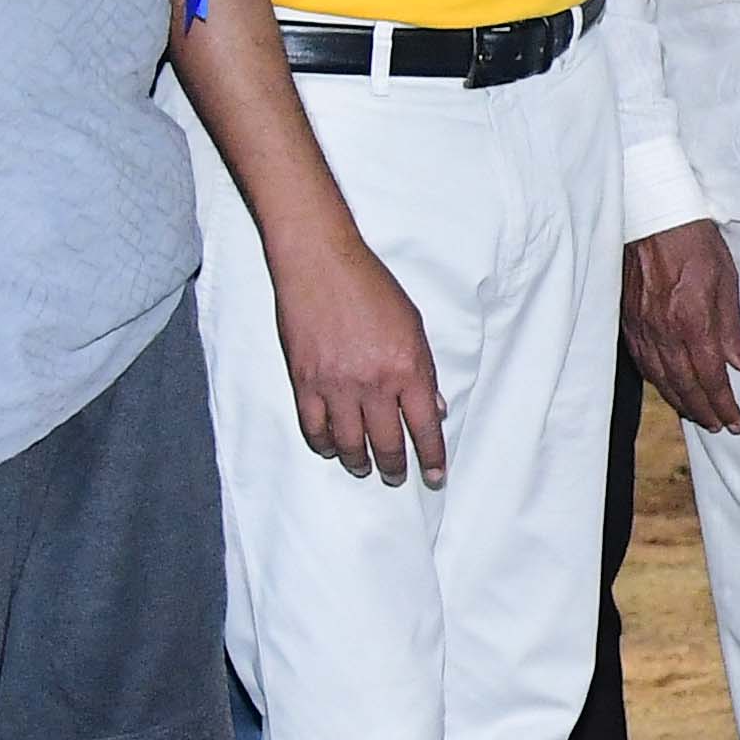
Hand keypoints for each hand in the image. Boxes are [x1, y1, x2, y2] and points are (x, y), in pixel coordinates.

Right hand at [272, 220, 446, 484]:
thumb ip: (424, 369)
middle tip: (396, 476)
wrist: (320, 262)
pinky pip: (314, 428)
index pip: (425, 428)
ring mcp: (336, 385)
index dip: (431, 458)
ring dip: (359, 462)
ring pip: (349, 444)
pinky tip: (332, 448)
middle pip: (386, 444)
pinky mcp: (305, 382)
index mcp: (407, 368)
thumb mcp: (412, 324)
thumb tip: (434, 408)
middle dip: (394, 468)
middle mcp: (373, 383)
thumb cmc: (370, 287)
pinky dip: (324, 445)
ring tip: (364, 467)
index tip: (434, 477)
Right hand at [621, 219, 739, 434]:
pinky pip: (643, 362)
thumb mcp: (726, 278)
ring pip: (661, 378)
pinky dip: (657, 381)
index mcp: (692, 320)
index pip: (710, 375)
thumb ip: (731, 324)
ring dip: (680, 401)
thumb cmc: (693, 241)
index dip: (723, 402)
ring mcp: (642, 327)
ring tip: (697, 414)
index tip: (734, 419)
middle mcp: (664, 330)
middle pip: (684, 384)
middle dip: (703, 409)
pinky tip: (667, 386)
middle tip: (718, 425)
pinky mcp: (628, 320)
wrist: (653, 217)